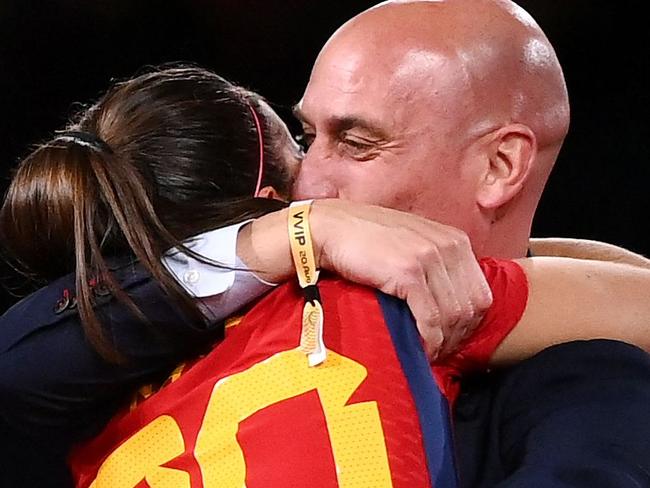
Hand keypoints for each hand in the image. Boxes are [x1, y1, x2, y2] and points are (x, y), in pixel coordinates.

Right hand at [310, 200, 492, 359]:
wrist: (332, 228)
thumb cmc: (366, 238)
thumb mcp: (413, 242)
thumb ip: (436, 264)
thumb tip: (449, 302)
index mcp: (455, 239)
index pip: (480, 293)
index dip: (469, 323)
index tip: (452, 338)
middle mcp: (448, 246)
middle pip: (470, 307)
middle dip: (457, 336)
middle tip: (440, 351)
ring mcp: (429, 258)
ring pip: (453, 316)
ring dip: (442, 342)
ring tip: (428, 353)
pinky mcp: (408, 273)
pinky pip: (430, 318)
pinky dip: (428, 339)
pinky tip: (420, 348)